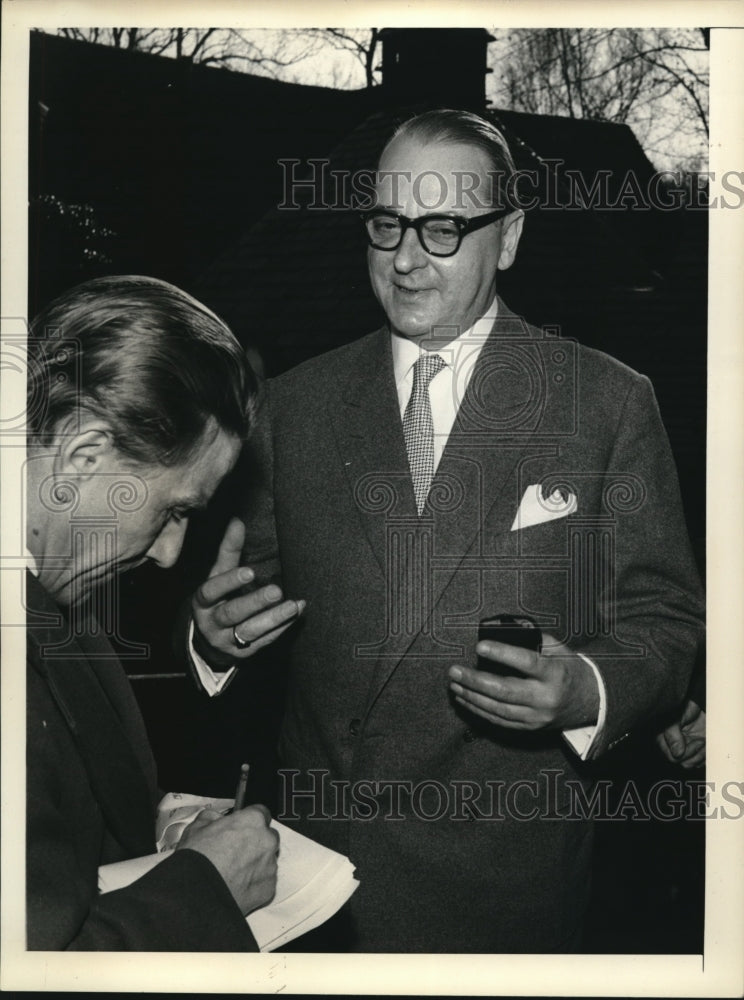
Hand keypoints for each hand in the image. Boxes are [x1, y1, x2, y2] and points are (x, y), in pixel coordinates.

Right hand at [177, 804, 279, 915]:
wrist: (197, 894)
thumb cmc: (197, 858)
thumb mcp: (196, 827)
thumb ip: (212, 818)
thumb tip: (215, 819)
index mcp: (253, 820)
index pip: (261, 813)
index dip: (249, 820)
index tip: (241, 828)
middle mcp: (267, 840)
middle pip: (267, 837)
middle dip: (255, 842)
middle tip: (235, 852)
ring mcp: (270, 865)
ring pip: (267, 860)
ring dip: (256, 863)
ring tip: (234, 872)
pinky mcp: (269, 888)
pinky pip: (265, 881)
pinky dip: (255, 883)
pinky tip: (237, 886)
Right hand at [192, 517, 305, 668]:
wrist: (210, 638)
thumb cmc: (218, 598)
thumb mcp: (218, 575)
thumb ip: (228, 551)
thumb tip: (237, 521)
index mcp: (202, 602)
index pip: (211, 591)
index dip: (229, 582)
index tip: (250, 571)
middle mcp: (211, 623)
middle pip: (232, 613)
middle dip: (255, 603)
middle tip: (276, 591)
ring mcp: (227, 641)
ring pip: (250, 632)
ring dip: (273, 619)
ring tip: (294, 606)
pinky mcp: (243, 653)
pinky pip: (264, 641)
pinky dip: (282, 627)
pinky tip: (297, 613)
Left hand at [448, 633, 599, 730]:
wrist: (591, 701)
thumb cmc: (569, 669)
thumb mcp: (558, 649)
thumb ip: (532, 640)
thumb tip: (501, 631)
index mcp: (555, 674)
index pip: (526, 663)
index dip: (502, 654)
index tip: (480, 646)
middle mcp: (546, 698)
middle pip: (505, 690)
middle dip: (475, 681)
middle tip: (454, 671)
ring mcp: (537, 717)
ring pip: (498, 709)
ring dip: (472, 697)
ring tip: (454, 684)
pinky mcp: (530, 728)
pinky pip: (500, 721)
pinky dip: (479, 710)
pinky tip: (465, 699)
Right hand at [656, 699, 705, 768]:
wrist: (696, 702)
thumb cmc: (682, 706)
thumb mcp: (675, 718)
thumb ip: (673, 735)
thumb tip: (677, 753)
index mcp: (663, 740)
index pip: (673, 758)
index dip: (685, 753)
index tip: (695, 741)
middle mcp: (673, 746)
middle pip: (684, 763)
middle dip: (695, 754)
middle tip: (701, 741)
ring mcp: (685, 748)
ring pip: (693, 763)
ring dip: (702, 755)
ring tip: (704, 742)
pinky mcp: (695, 749)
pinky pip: (701, 761)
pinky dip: (706, 755)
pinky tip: (707, 744)